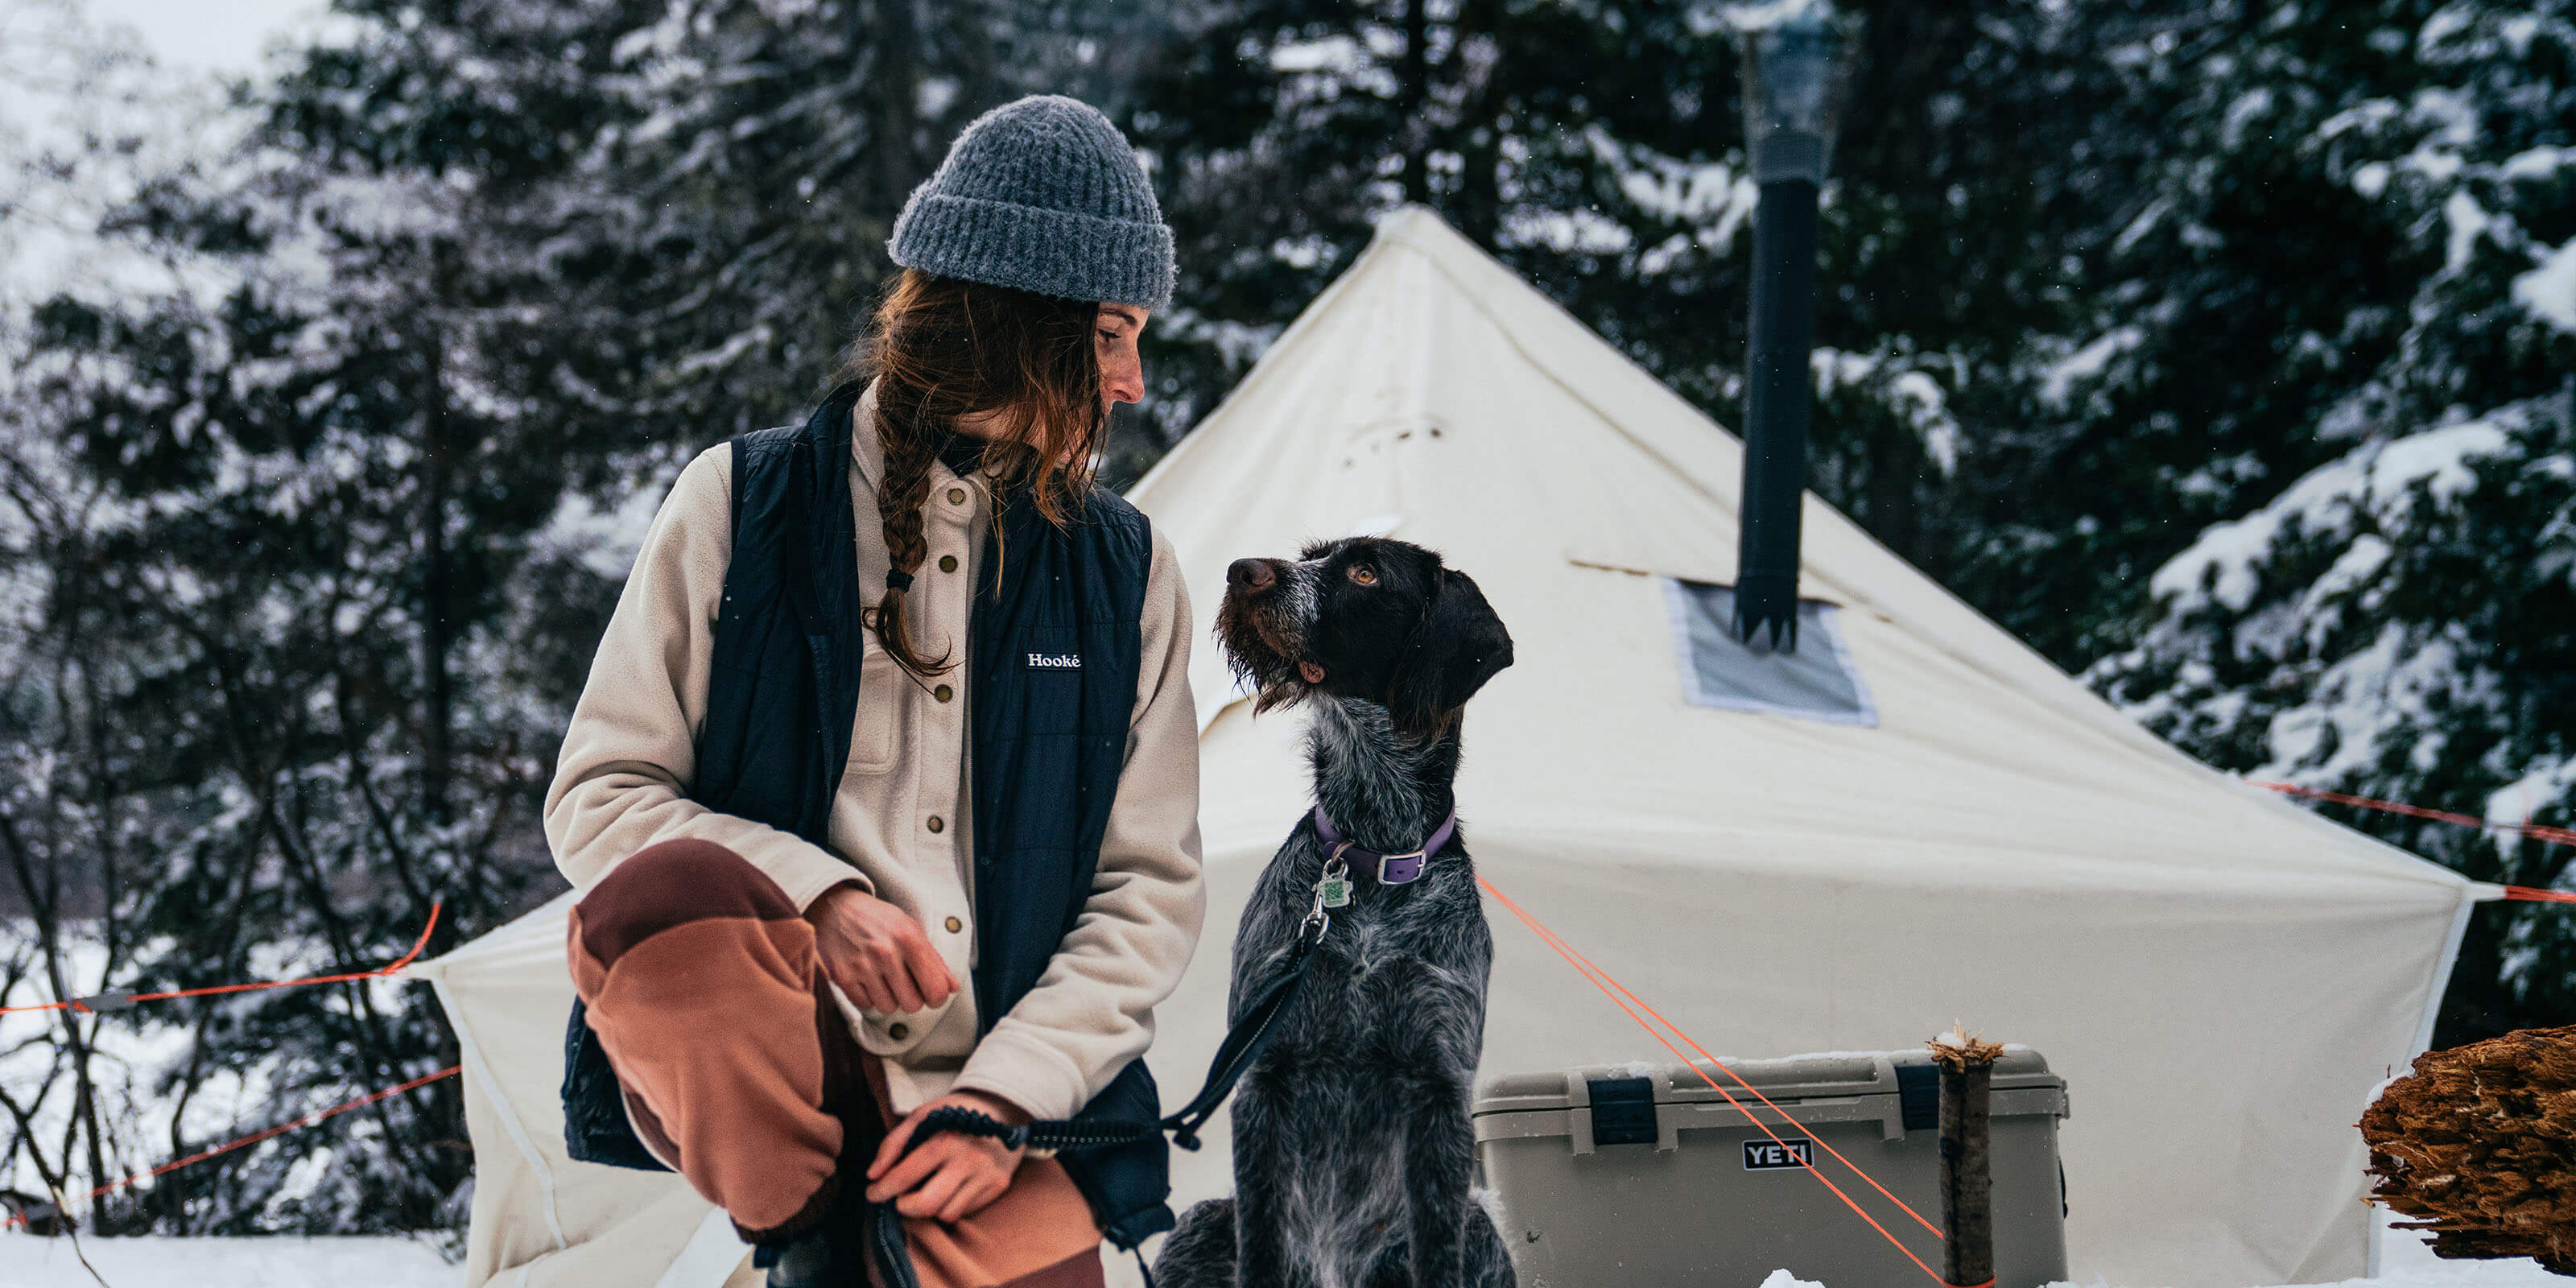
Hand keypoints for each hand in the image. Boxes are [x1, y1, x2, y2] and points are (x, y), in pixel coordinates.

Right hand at [807, 885, 956, 1014]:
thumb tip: (952, 987)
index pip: (935, 989)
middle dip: (912, 998)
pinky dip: (869, 997)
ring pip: (888, 1007)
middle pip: (912, 1004)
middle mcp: (886, 952)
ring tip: (884, 979)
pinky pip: (866, 1004)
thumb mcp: (911, 928)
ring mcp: (862, 965)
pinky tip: (867, 979)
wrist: (835, 908)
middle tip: (905, 985)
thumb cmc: (879, 919)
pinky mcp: (841, 976)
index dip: (938, 997)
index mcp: (909, 938)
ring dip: (890, 998)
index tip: (932, 994)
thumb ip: (935, 960)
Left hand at [865, 1089, 1029, 1221]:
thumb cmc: (955, 1112)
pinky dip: (951, 1205)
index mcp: (945, 1140)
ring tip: (927, 1190)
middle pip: (926, 1205)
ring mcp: (986, 1175)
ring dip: (929, 1208)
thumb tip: (873, 1175)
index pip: (905, 1176)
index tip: (873, 1193)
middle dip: (905, 1207)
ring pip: (946, 1213)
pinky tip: (949, 1189)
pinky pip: (966, 1211)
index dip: (882, 1190)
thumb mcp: (922, 1115)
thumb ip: (893, 1143)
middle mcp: (968, 1160)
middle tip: (900, 1199)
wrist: (1003, 1108)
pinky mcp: (999, 1185)